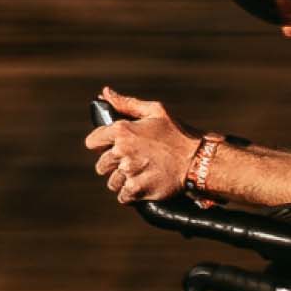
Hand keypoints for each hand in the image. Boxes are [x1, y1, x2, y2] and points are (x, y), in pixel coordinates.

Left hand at [87, 89, 195, 206]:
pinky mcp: (138, 189)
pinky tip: (141, 187)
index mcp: (122, 130)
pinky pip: (123, 197)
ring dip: (122, 181)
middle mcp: (122, 151)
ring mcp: (130, 172)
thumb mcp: (155, 111)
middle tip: (131, 163)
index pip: (93, 142)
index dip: (101, 144)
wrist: (197, 160)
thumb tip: (104, 93)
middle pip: (102, 165)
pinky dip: (130, 195)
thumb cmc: (177, 134)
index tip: (112, 147)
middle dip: (113, 165)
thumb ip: (126, 103)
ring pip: (112, 182)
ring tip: (138, 175)